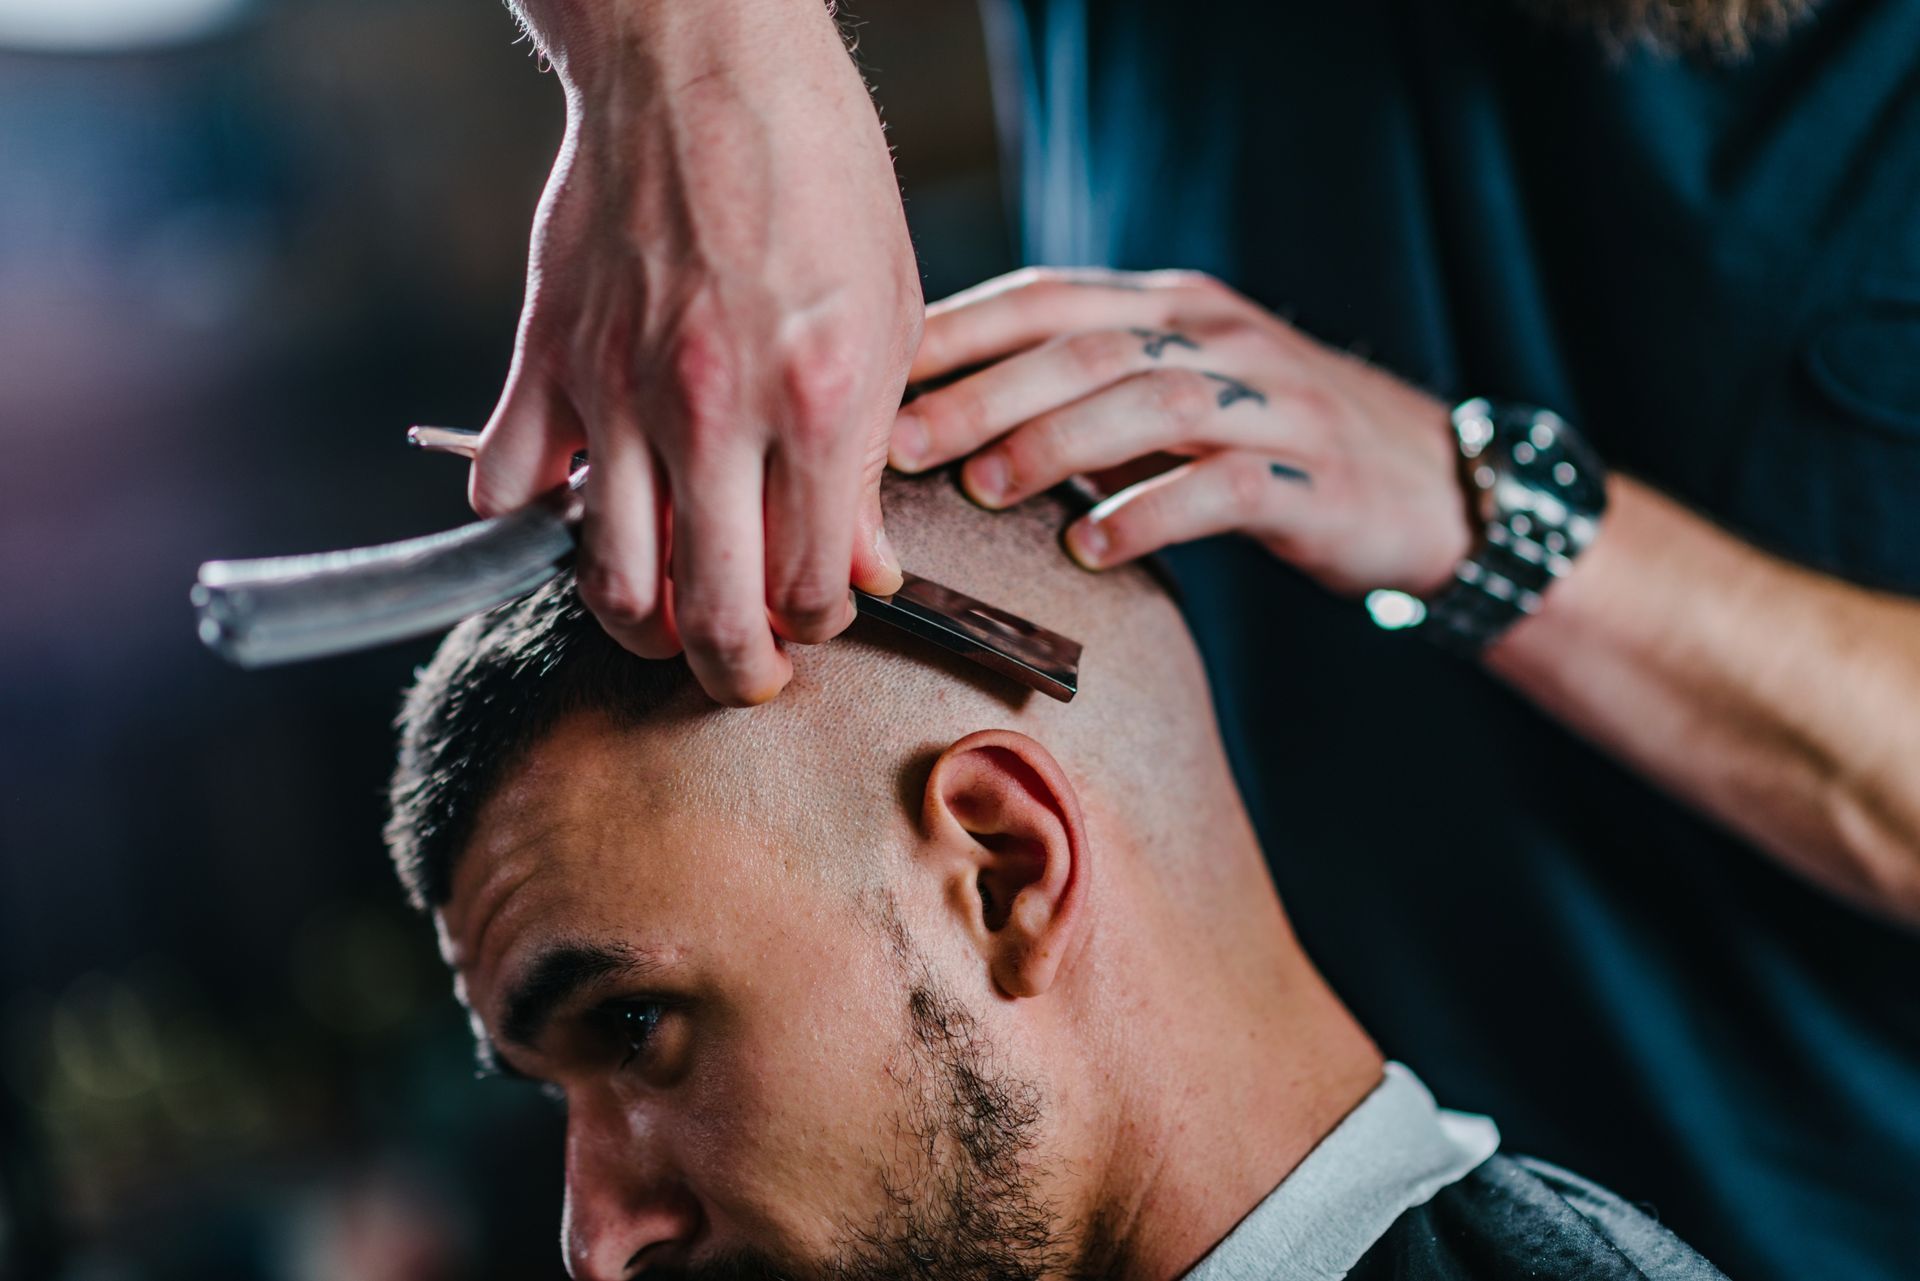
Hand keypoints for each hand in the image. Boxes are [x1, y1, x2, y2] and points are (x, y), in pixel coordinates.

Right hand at [473, 0, 920, 703]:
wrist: (705, 55)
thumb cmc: (819, 173)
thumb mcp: (891, 316)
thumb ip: (871, 459)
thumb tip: (862, 567)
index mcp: (819, 405)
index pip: (809, 590)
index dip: (818, 625)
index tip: (818, 612)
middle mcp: (714, 413)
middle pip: (710, 616)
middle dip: (736, 673)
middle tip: (747, 675)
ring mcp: (617, 390)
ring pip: (608, 578)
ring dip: (640, 625)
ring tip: (668, 620)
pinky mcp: (544, 358)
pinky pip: (507, 484)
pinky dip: (529, 517)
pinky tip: (571, 508)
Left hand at [889, 268, 1471, 596]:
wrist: (1430, 487)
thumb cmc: (1272, 446)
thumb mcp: (1184, 394)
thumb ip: (1091, 393)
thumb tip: (952, 418)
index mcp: (1175, 306)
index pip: (1049, 299)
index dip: (961, 333)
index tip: (880, 376)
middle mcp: (1220, 336)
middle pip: (1085, 349)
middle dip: (984, 394)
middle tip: (904, 444)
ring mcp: (1272, 400)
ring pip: (1148, 403)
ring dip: (1054, 446)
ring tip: (983, 490)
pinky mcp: (1312, 472)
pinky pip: (1221, 486)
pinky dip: (1147, 514)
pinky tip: (1090, 547)